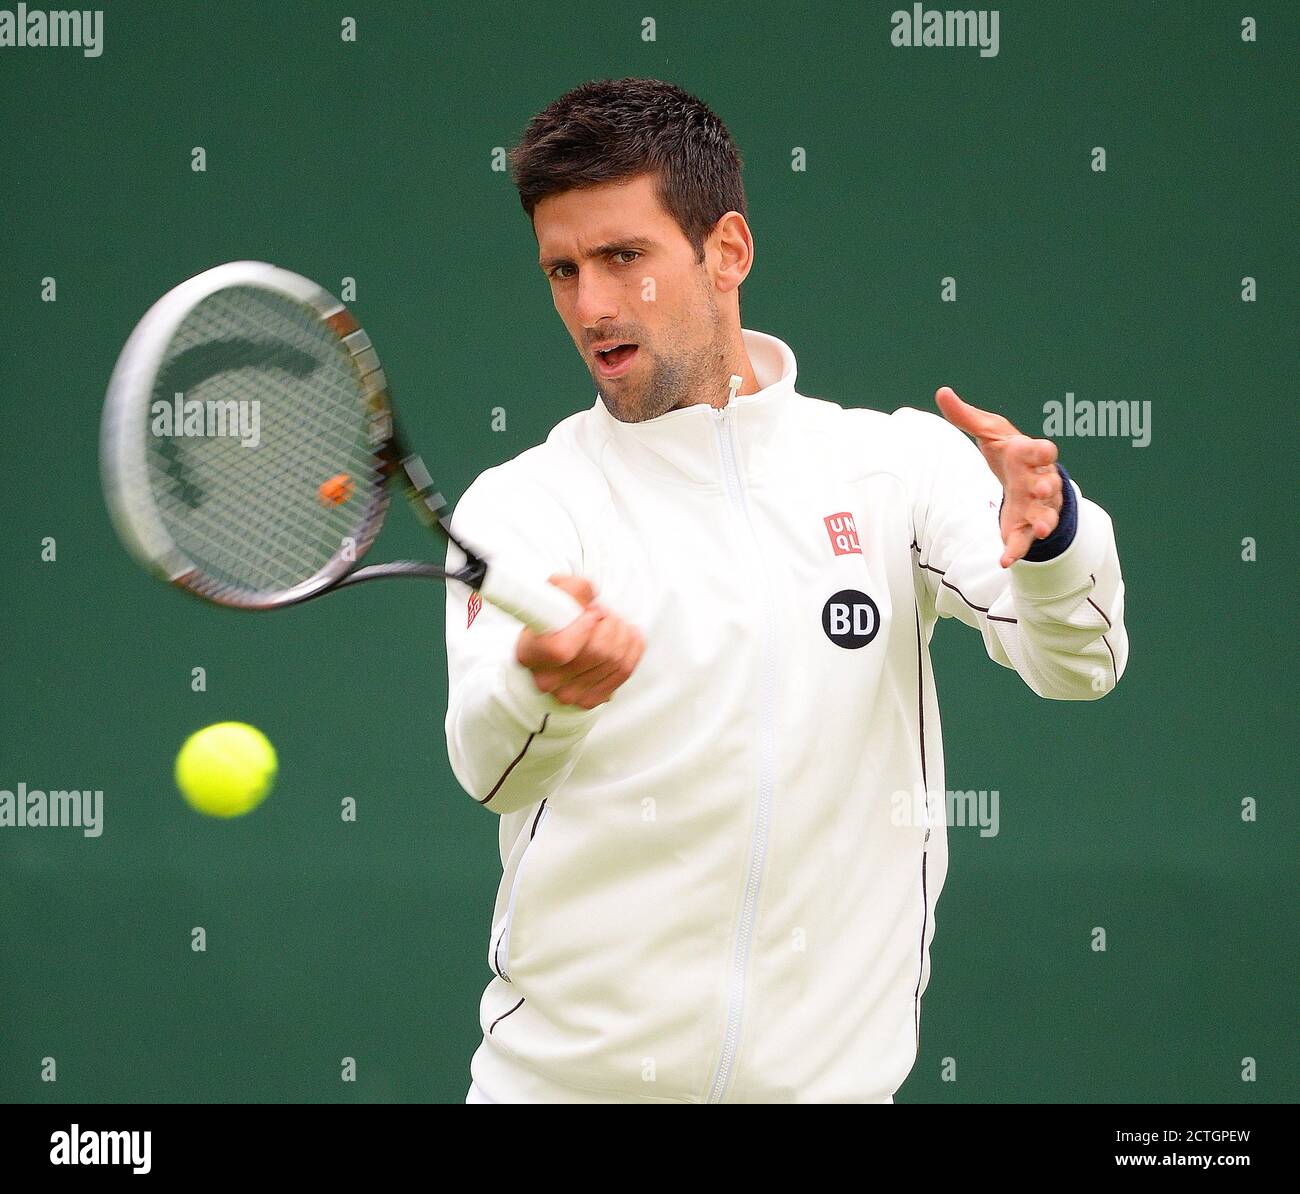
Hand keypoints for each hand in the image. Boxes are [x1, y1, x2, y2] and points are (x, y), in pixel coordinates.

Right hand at [515, 575, 644, 709]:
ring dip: (622, 633)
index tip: (591, 612)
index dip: (583, 628)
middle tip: (604, 613)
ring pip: (615, 660)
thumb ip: (570, 589)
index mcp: (529, 652)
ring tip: (613, 622)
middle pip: (597, 652)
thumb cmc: (555, 617)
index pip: (560, 649)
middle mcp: (546, 680)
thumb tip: (589, 594)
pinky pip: (625, 670)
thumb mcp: (555, 593)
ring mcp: (570, 695)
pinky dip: (633, 648)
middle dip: (609, 623)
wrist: (557, 643)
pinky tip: (627, 635)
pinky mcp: (592, 699)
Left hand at [935, 386, 1063, 568]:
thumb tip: (942, 392)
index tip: (1039, 448)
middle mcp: (1040, 479)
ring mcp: (1038, 505)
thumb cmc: (1010, 452)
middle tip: (1040, 487)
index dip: (1041, 450)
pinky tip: (1004, 561)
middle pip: (1048, 483)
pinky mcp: (1027, 526)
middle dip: (1045, 485)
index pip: (1042, 450)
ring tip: (1039, 530)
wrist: (1026, 479)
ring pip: (1045, 514)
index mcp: (1031, 454)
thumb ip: (965, 416)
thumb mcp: (988, 432)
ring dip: (1042, 521)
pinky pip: (1024, 540)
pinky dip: (1016, 550)